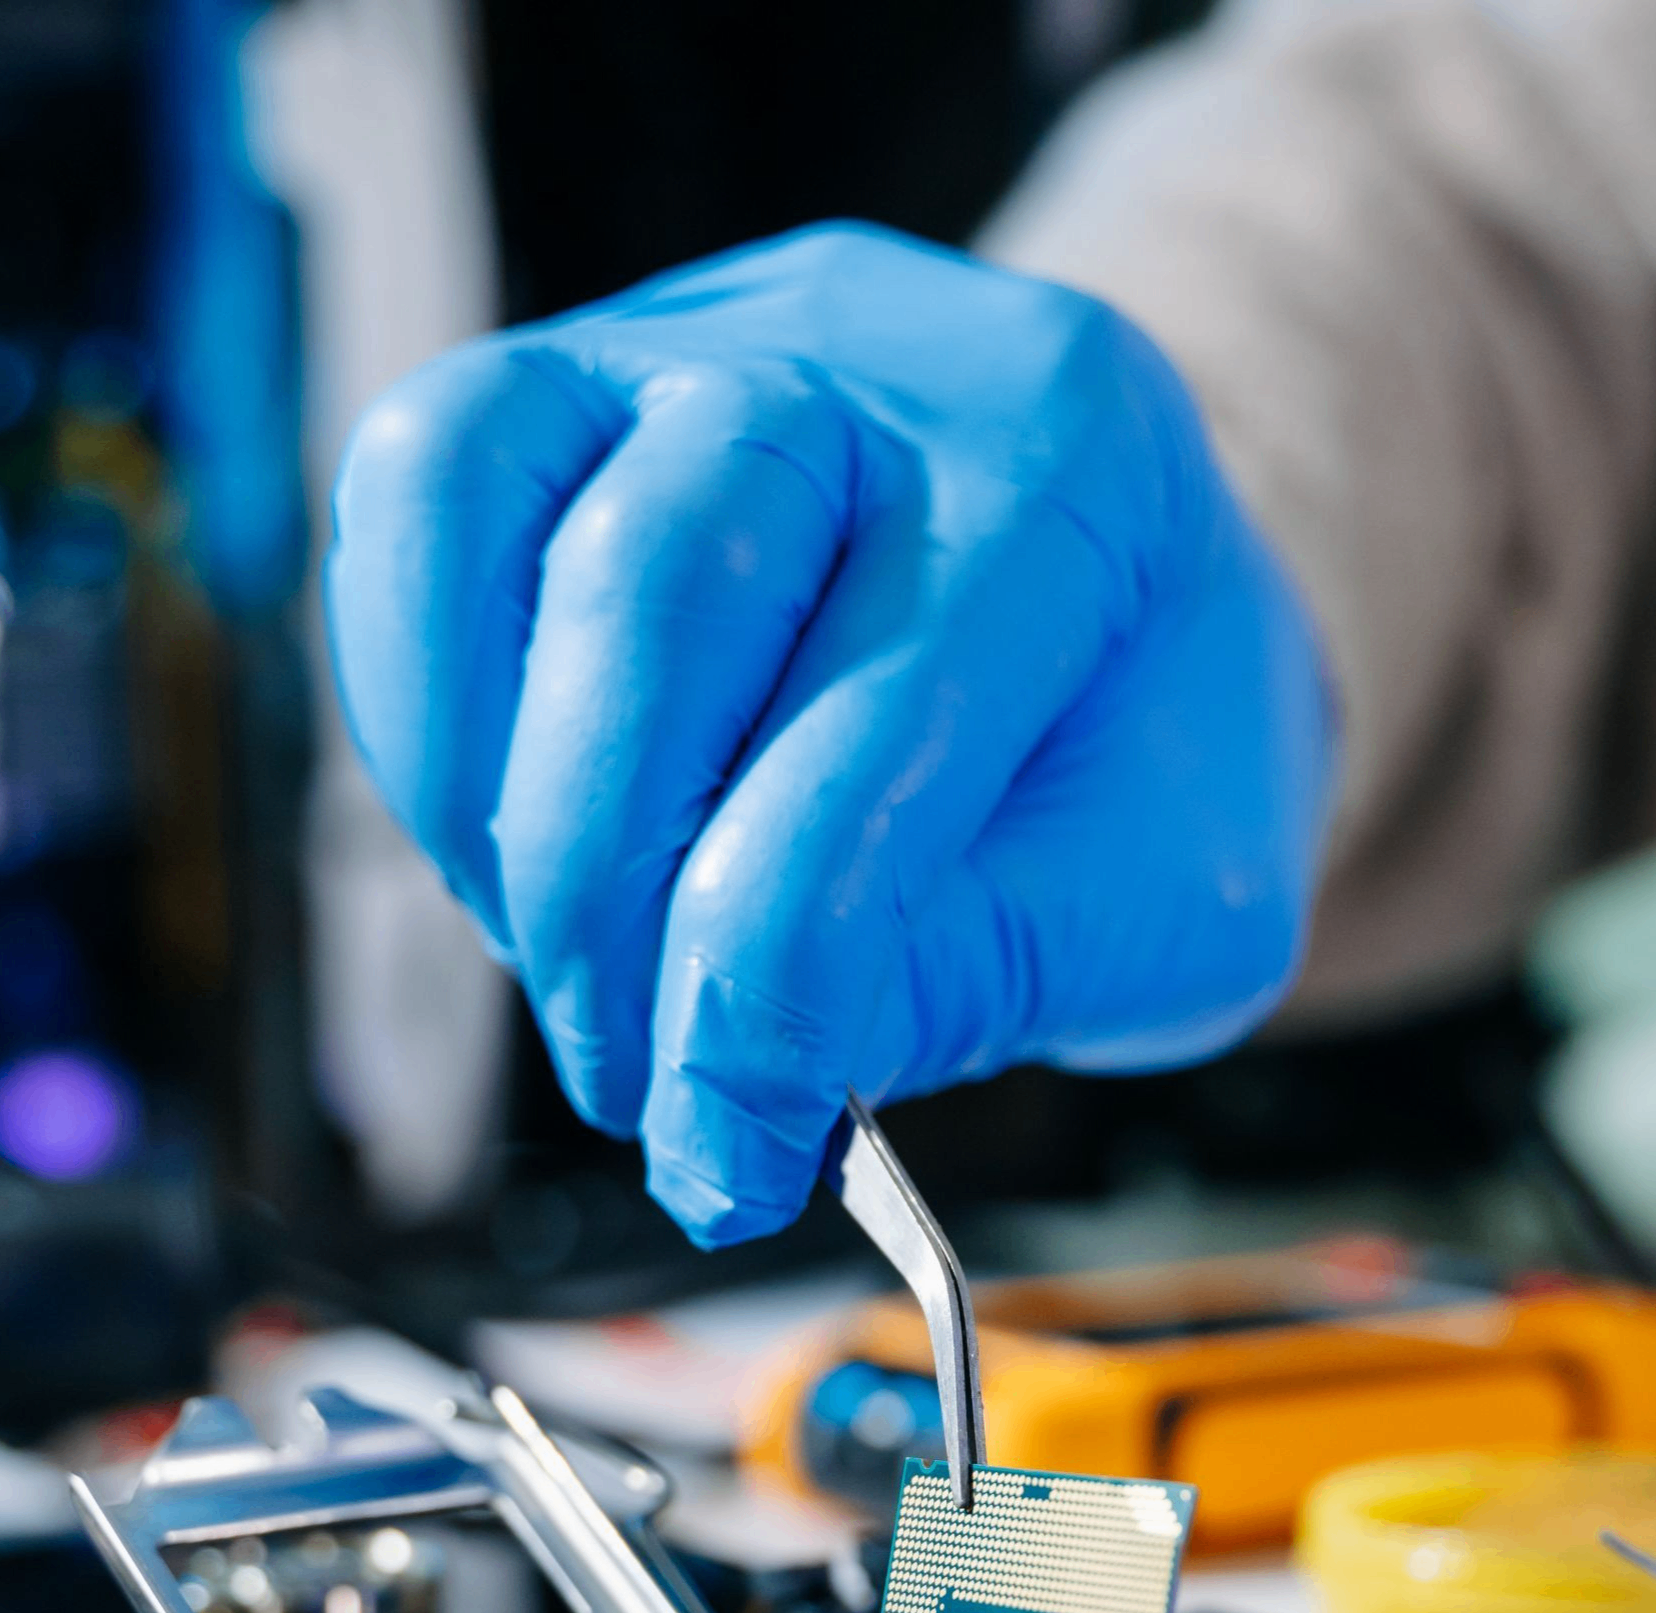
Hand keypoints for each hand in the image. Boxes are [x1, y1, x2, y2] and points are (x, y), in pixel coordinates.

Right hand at [325, 224, 1334, 1245]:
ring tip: (567, 962)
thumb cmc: (1156, 748)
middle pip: (647, 592)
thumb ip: (968, 976)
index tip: (721, 1163)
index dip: (759, 998)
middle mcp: (870, 354)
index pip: (865, 748)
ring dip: (488, 798)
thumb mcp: (1168, 900)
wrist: (1132, 589)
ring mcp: (694, 334)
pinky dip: (422, 709)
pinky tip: (514, 837)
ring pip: (477, 500)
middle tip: (633, 1076)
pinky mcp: (564, 376)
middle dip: (603, 902)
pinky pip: (414, 506)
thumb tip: (732, 1087)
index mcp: (1073, 470)